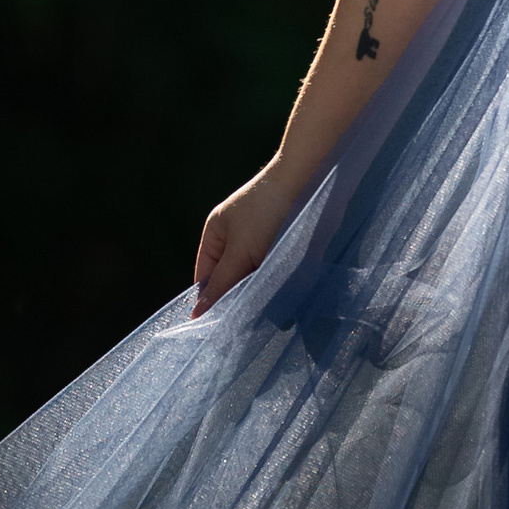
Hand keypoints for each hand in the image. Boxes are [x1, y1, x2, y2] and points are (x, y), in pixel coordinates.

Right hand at [191, 167, 296, 316]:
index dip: (211, 302)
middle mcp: (237, 238)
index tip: (221, 329)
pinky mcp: (287, 243)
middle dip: (242, 299)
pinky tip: (289, 299)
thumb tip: (197, 314)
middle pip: (233, 280)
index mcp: (216, 235)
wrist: (311, 180)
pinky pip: (279, 271)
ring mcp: (263, 240)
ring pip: (258, 278)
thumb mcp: (240, 251)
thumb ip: (222, 284)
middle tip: (252, 326)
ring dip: (265, 294)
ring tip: (275, 315)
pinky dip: (282, 284)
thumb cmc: (268, 211)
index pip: (206, 279)